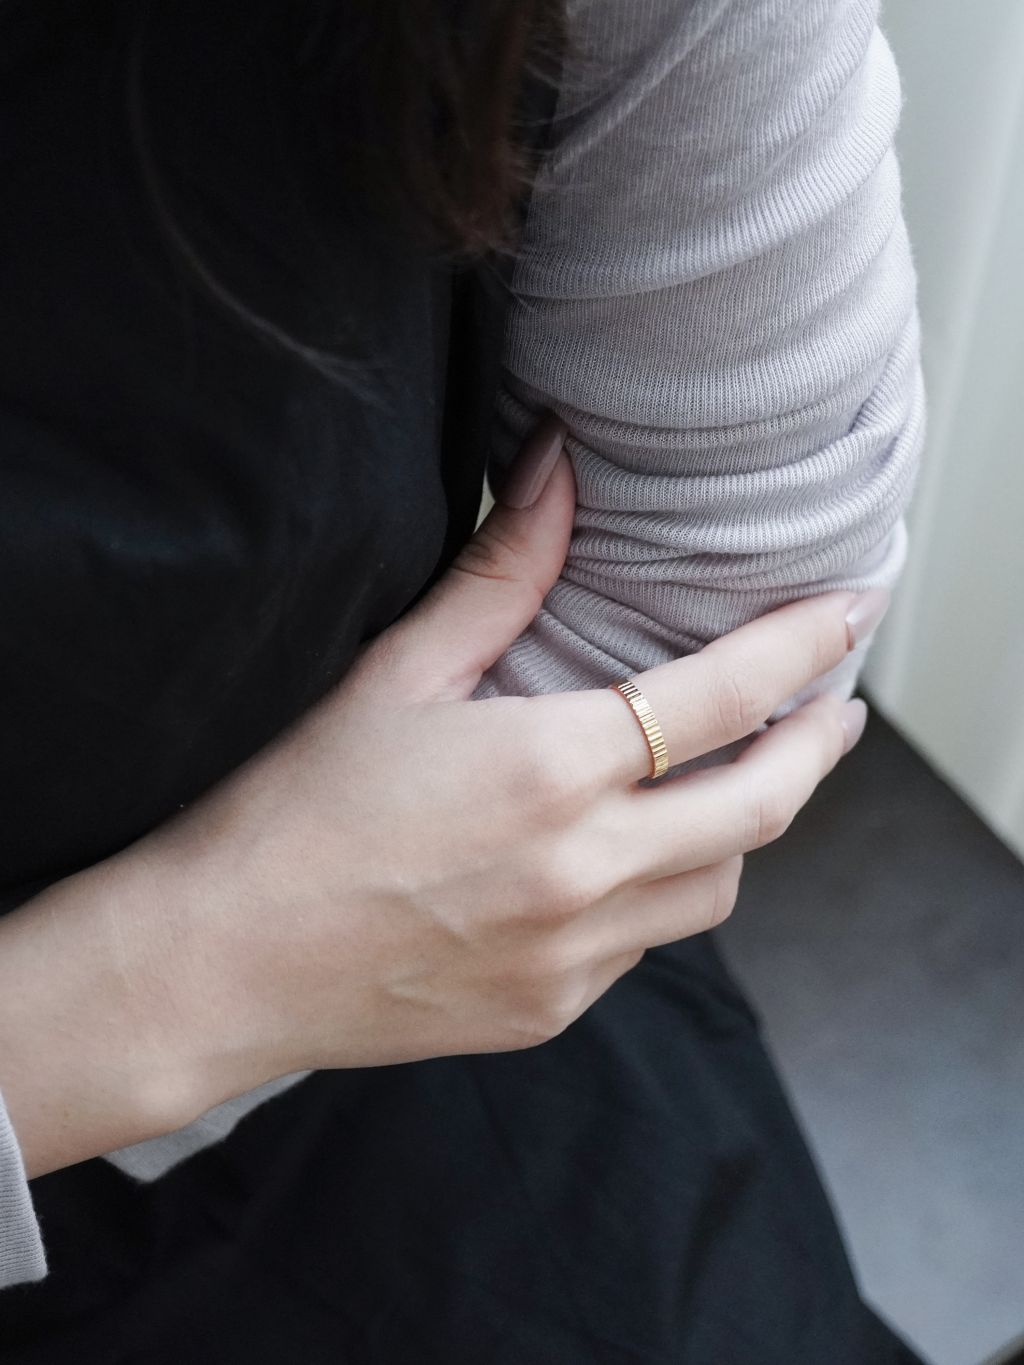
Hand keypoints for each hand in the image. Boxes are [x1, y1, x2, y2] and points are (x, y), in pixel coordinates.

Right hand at [151, 414, 879, 1105]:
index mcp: (551, 769)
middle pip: (764, 805)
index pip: (725, 697)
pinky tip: (623, 861)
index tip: (850, 611)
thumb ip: (501, 571)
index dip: (802, 644)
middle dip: (819, 747)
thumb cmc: (297, 809)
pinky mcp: (553, 1010)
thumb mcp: (396, 673)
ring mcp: (577, 956)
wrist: (224, 961)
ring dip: (744, 827)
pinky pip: (649, 946)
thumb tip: (558, 462)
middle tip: (837, 709)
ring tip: (728, 782)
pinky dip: (662, 893)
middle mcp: (585, 871)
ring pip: (720, 887)